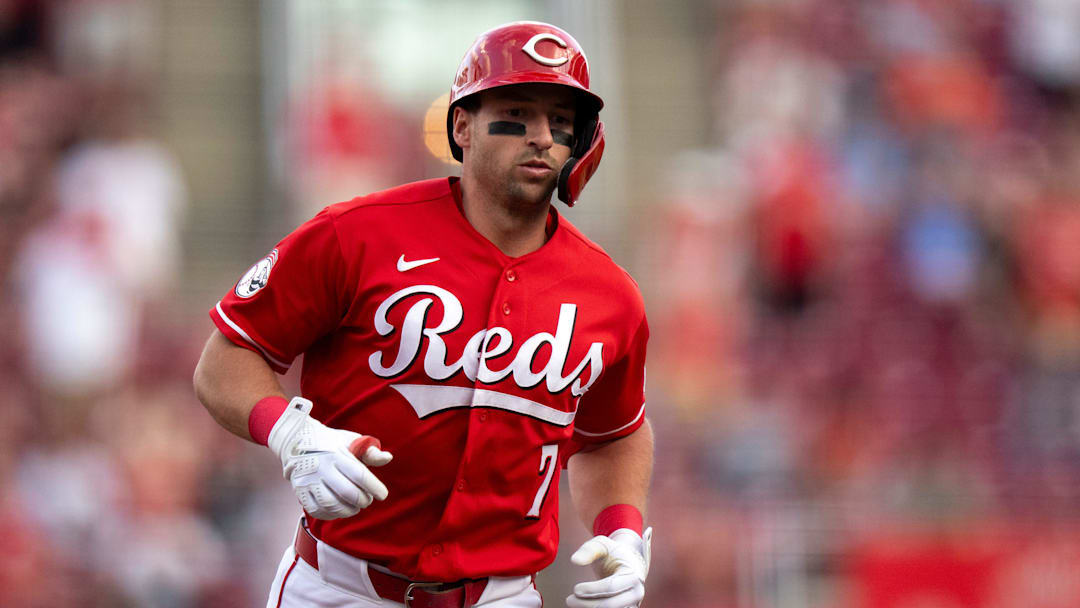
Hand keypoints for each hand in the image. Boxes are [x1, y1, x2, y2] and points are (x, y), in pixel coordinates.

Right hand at [267, 397, 392, 519]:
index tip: (383, 495)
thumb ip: (370, 451)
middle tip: (368, 500)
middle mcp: (322, 467)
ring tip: (355, 507)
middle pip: (347, 492)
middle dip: (363, 500)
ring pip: (331, 504)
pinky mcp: (300, 491)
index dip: (375, 487)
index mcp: (337, 454)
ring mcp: (309, 480)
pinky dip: (331, 514)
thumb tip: (388, 458)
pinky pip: (316, 510)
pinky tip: (339, 510)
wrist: (297, 441)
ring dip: (348, 511)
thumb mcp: (351, 441)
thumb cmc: (332, 443)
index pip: (360, 475)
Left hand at [567, 527, 651, 607]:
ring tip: (574, 603)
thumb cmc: (614, 554)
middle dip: (587, 604)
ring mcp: (633, 604)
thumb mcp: (602, 545)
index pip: (610, 587)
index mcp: (632, 575)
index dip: (591, 590)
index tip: (575, 589)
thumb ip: (589, 550)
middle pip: (610, 605)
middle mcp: (636, 592)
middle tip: (569, 600)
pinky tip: (583, 606)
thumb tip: (575, 560)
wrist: (630, 563)